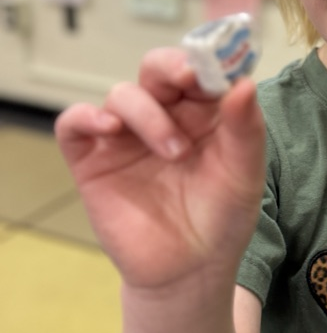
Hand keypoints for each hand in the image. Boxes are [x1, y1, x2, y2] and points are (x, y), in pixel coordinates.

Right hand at [55, 47, 265, 290]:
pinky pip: (74, 123)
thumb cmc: (222, 219)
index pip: (201, 69)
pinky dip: (86, 117)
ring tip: (175, 152)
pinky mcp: (93, 160)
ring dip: (148, 114)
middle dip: (172, 66)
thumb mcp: (244, 175)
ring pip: (123, 95)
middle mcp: (165, 115)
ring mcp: (127, 136)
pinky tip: (109, 127)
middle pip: (157, 69)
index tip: (217, 62)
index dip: (208, 58)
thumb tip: (244, 83)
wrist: (189, 273)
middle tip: (189, 77)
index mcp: (204, 112)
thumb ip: (245, 129)